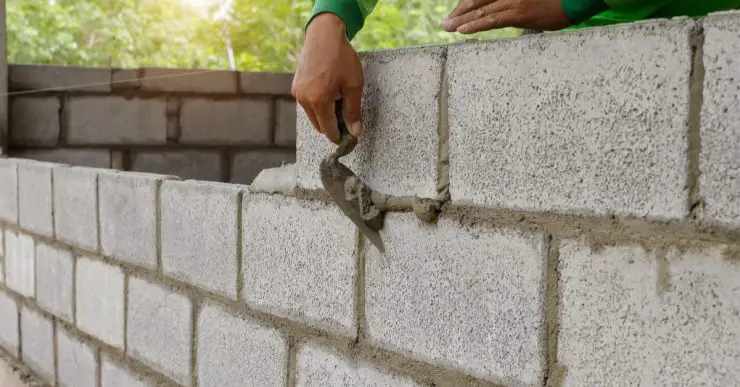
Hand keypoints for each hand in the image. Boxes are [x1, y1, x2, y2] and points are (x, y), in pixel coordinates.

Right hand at [292, 13, 363, 143]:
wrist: (324, 35)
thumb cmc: (341, 58)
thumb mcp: (354, 85)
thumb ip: (353, 112)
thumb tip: (356, 132)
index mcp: (318, 101)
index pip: (328, 130)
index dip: (340, 136)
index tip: (350, 137)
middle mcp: (304, 100)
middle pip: (319, 125)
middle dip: (333, 125)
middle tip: (348, 116)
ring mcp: (297, 93)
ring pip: (313, 115)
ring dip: (325, 114)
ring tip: (339, 99)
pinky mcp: (295, 87)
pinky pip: (308, 104)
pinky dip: (318, 104)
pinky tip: (329, 91)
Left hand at [442, 0, 569, 33]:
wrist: (576, 0)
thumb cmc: (558, 0)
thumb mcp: (532, 1)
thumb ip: (516, 7)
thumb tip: (507, 17)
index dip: (468, 6)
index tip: (457, 15)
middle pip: (478, 2)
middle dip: (460, 13)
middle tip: (446, 23)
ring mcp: (513, 1)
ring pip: (482, 11)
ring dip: (462, 20)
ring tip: (448, 28)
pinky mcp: (519, 12)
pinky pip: (493, 20)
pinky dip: (476, 25)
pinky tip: (463, 30)